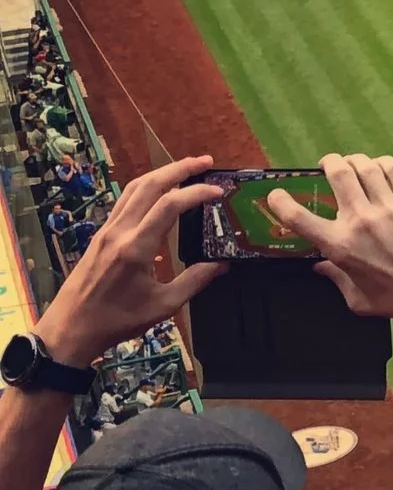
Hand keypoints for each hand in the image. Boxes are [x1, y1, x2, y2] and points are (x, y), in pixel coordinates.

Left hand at [26, 157, 225, 372]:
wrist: (71, 328)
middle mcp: (120, 231)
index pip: (169, 205)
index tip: (219, 190)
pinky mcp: (100, 235)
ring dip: (161, 174)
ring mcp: (107, 230)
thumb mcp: (164, 305)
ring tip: (186, 169)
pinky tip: (160, 193)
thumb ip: (195, 280)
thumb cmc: (117, 321)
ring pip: (134, 188)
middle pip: (149, 185)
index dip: (196, 193)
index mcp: (136, 248)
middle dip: (179, 168)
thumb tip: (222, 263)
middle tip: (206, 161)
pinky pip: (125, 201)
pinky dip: (146, 188)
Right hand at [269, 157, 392, 330]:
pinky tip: (380, 168)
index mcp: (339, 245)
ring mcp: (387, 208)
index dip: (280, 202)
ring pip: (364, 166)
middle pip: (337, 174)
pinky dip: (382, 163)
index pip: (298, 218)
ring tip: (354, 164)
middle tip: (328, 165)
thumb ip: (335, 278)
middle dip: (328, 163)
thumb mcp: (356, 298)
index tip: (276, 195)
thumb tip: (319, 267)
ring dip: (355, 161)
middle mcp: (359, 221)